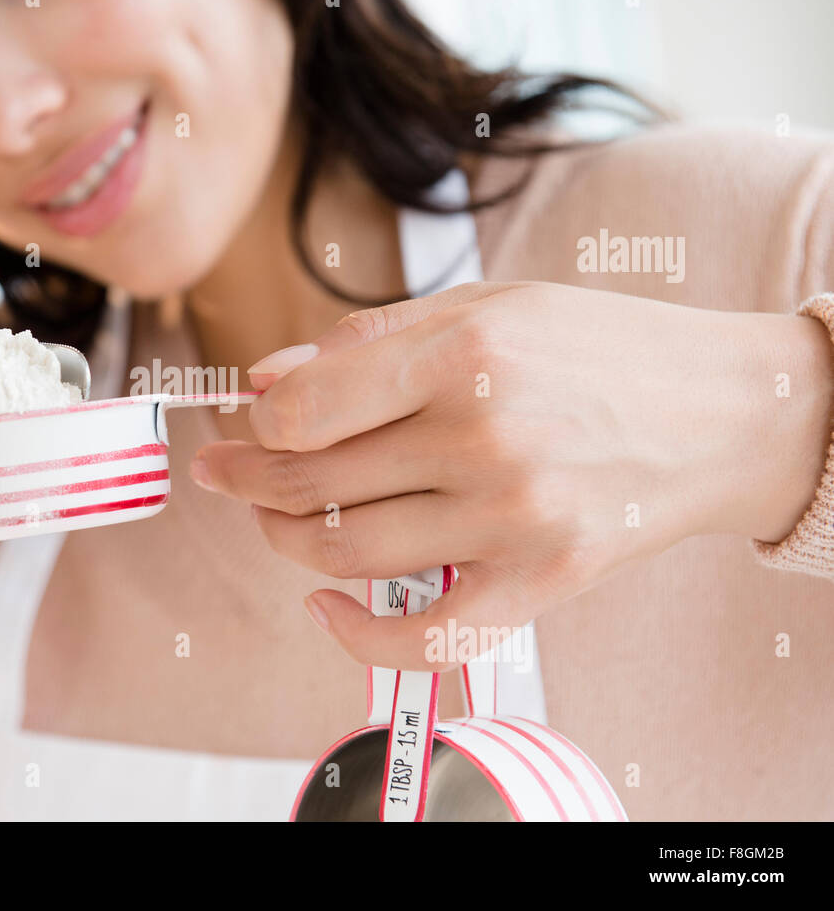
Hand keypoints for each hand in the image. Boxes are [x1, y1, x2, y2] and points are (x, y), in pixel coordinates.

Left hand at [191, 281, 833, 670]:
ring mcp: (513, 521)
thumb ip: (367, 342)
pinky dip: (355, 633)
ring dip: (285, 539)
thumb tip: (265, 381)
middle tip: (222, 471)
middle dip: (246, 479)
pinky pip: (423, 637)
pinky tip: (323, 604)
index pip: (306, 411)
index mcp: (467, 355)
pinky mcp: (538, 583)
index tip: (245, 423)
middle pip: (314, 482)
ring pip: (347, 551)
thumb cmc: (596, 348)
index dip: (255, 423)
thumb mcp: (486, 305)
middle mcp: (487, 440)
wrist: (720, 413)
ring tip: (271, 518)